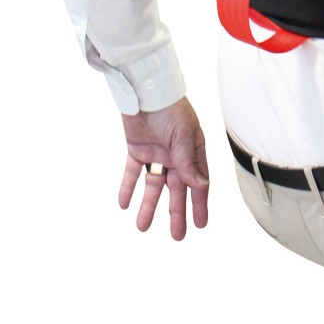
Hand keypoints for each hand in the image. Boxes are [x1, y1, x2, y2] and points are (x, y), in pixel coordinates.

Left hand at [118, 97, 209, 239]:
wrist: (145, 87)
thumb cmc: (171, 107)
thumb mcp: (183, 135)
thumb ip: (188, 161)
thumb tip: (200, 186)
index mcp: (193, 152)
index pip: (198, 184)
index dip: (199, 204)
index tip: (200, 225)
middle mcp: (176, 156)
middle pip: (176, 190)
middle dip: (176, 213)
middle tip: (177, 236)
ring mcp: (156, 154)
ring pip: (153, 186)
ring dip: (148, 206)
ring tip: (142, 227)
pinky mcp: (137, 149)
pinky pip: (132, 173)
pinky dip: (127, 188)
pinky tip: (123, 204)